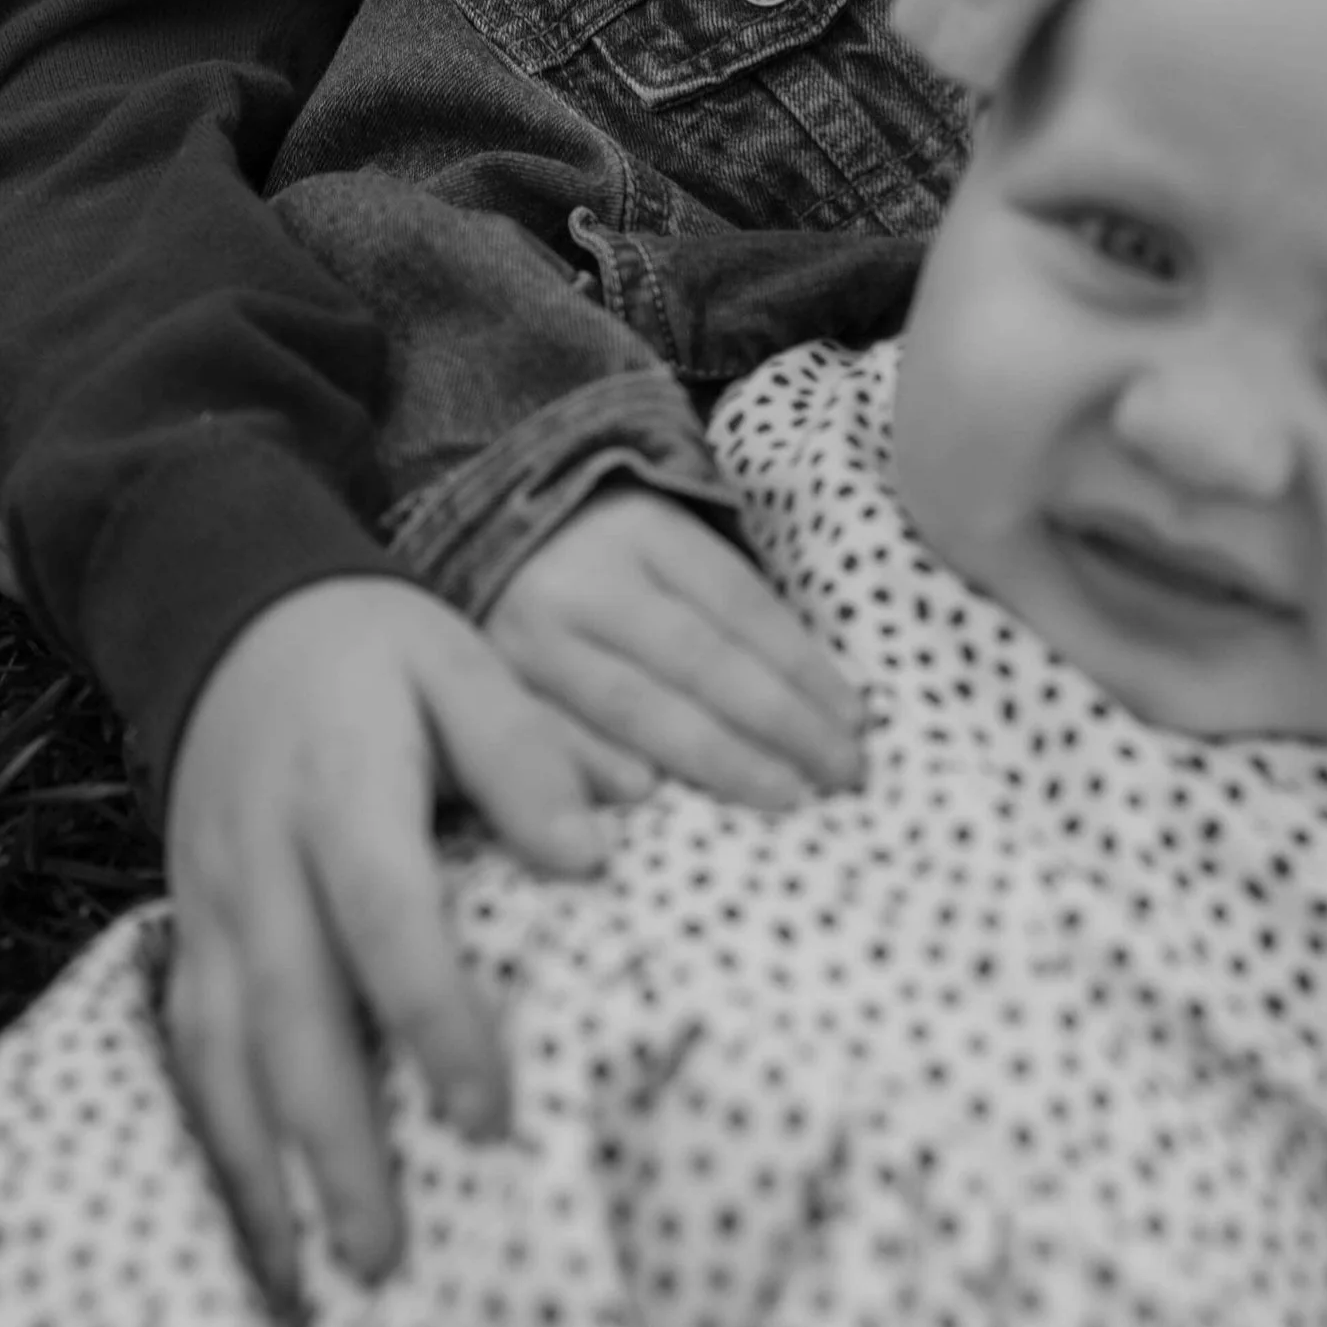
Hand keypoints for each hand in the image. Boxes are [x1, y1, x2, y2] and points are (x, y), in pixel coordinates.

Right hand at [164, 581, 611, 1299]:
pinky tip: (258, 1224)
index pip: (385, 919)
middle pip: (291, 1015)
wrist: (229, 613)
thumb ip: (526, 752)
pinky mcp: (189, 929)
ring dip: (266, 1169)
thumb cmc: (372, 651)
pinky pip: (191, 1049)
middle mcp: (260, 860)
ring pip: (224, 1053)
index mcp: (339, 792)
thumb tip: (596, 852)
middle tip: (390, 1258)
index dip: (433, 1019)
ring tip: (317, 1279)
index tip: (490, 1114)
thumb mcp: (457, 661)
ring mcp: (212, 902)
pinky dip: (219, 1143)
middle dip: (334, 1144)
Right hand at [487, 488, 864, 811]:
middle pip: (697, 657)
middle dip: (778, 723)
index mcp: (644, 530)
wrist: (471, 527)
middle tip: (840, 772)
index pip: (738, 602)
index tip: (855, 720)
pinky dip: (599, 766)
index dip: (803, 665)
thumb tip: (823, 699)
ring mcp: (531, 630)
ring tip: (783, 795)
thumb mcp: (665, 544)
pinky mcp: (488, 677)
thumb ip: (725, 606)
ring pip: (633, 702)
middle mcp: (587, 578)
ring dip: (715, 757)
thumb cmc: (603, 553)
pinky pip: (551, 731)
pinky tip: (652, 799)